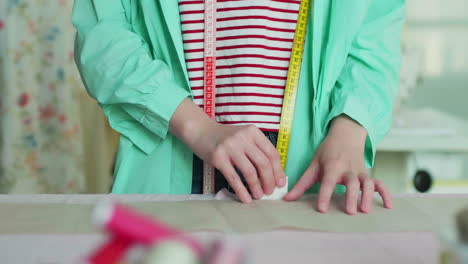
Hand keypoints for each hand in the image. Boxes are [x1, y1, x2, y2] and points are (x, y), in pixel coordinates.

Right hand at [170, 99, 285, 202]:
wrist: (200, 130)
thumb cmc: (224, 137)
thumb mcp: (243, 137)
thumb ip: (256, 150)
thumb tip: (272, 174)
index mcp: (253, 132)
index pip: (272, 153)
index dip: (278, 170)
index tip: (281, 183)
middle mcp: (243, 138)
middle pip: (263, 163)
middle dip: (269, 180)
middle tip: (270, 192)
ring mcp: (230, 147)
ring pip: (250, 172)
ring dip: (256, 187)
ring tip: (259, 195)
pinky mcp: (218, 157)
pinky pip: (234, 178)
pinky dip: (241, 191)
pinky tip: (246, 198)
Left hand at [284, 115, 392, 214]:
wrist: (346, 134)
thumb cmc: (327, 152)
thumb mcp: (313, 164)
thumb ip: (301, 183)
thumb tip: (287, 199)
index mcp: (332, 166)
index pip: (328, 182)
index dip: (324, 195)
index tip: (322, 209)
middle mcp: (347, 169)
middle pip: (351, 183)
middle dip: (352, 196)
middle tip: (351, 211)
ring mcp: (360, 171)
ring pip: (367, 183)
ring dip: (368, 196)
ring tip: (366, 210)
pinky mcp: (368, 174)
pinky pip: (379, 183)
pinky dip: (385, 193)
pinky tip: (387, 206)